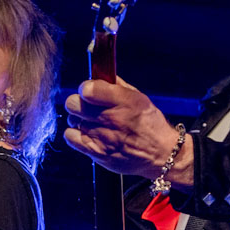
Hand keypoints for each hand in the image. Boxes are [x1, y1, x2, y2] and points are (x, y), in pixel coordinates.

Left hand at [64, 78, 188, 182]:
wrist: (159, 154)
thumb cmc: (150, 124)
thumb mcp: (139, 98)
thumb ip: (117, 86)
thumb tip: (100, 75)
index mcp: (123, 101)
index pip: (88, 88)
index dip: (86, 88)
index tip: (90, 92)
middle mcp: (110, 118)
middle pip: (73, 103)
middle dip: (78, 102)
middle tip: (87, 106)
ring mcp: (101, 136)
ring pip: (72, 119)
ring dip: (78, 119)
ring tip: (91, 122)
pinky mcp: (96, 152)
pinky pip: (70, 137)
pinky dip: (74, 134)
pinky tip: (86, 133)